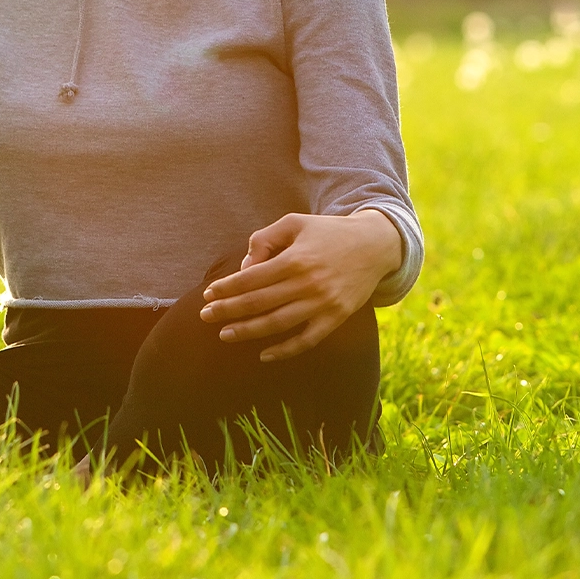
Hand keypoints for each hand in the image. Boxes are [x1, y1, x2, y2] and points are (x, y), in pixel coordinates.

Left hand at [199, 209, 401, 362]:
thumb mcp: (293, 223)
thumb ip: (264, 240)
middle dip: (228, 311)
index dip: (226, 288)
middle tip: (205, 316)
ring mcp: (323, 304)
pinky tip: (264, 355)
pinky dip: (285, 350)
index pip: (251, 279)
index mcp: (295, 259)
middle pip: (259, 303)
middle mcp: (308, 284)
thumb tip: (244, 269)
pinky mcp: (336, 319)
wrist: (373, 246)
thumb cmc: (326, 232)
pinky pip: (307, 340)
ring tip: (225, 334)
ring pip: (278, 324)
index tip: (208, 294)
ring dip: (249, 332)